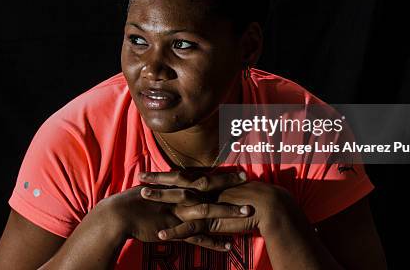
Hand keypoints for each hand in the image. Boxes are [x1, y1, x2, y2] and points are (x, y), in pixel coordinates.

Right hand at [102, 183, 248, 251]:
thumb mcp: (152, 189)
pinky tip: (228, 245)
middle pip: (210, 189)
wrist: (119, 214)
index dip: (221, 174)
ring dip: (228, 212)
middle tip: (249, 180)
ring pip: (209, 212)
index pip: (202, 177)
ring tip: (247, 213)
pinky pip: (198, 237)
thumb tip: (172, 182)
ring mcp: (179, 213)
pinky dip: (214, 242)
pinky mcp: (175, 230)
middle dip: (230, 185)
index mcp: (176, 186)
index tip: (238, 171)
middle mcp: (180, 197)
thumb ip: (165, 186)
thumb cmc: (132, 202)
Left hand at [139, 171, 299, 238]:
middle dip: (157, 181)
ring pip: (179, 201)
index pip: (183, 176)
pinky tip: (161, 236)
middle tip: (140, 177)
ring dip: (161, 199)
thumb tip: (207, 188)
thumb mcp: (231, 190)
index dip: (165, 175)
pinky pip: (190, 228)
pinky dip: (175, 232)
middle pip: (177, 183)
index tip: (150, 173)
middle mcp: (206, 191)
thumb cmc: (253, 197)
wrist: (269, 206)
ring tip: (143, 198)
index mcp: (209, 183)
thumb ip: (217, 189)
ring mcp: (208, 205)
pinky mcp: (212, 221)